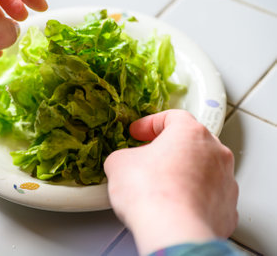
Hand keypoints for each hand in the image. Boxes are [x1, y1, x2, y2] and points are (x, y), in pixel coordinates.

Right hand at [104, 110, 237, 254]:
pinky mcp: (228, 208)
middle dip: (169, 149)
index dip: (150, 124)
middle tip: (149, 158)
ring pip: (204, 169)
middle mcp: (215, 152)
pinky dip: (194, 197)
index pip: (172, 117)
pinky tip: (176, 205)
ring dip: (184, 173)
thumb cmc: (151, 192)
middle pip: (191, 142)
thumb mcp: (119, 163)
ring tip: (161, 186)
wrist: (172, 230)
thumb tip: (124, 163)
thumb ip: (124, 155)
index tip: (138, 132)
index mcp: (190, 132)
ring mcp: (226, 181)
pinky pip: (210, 196)